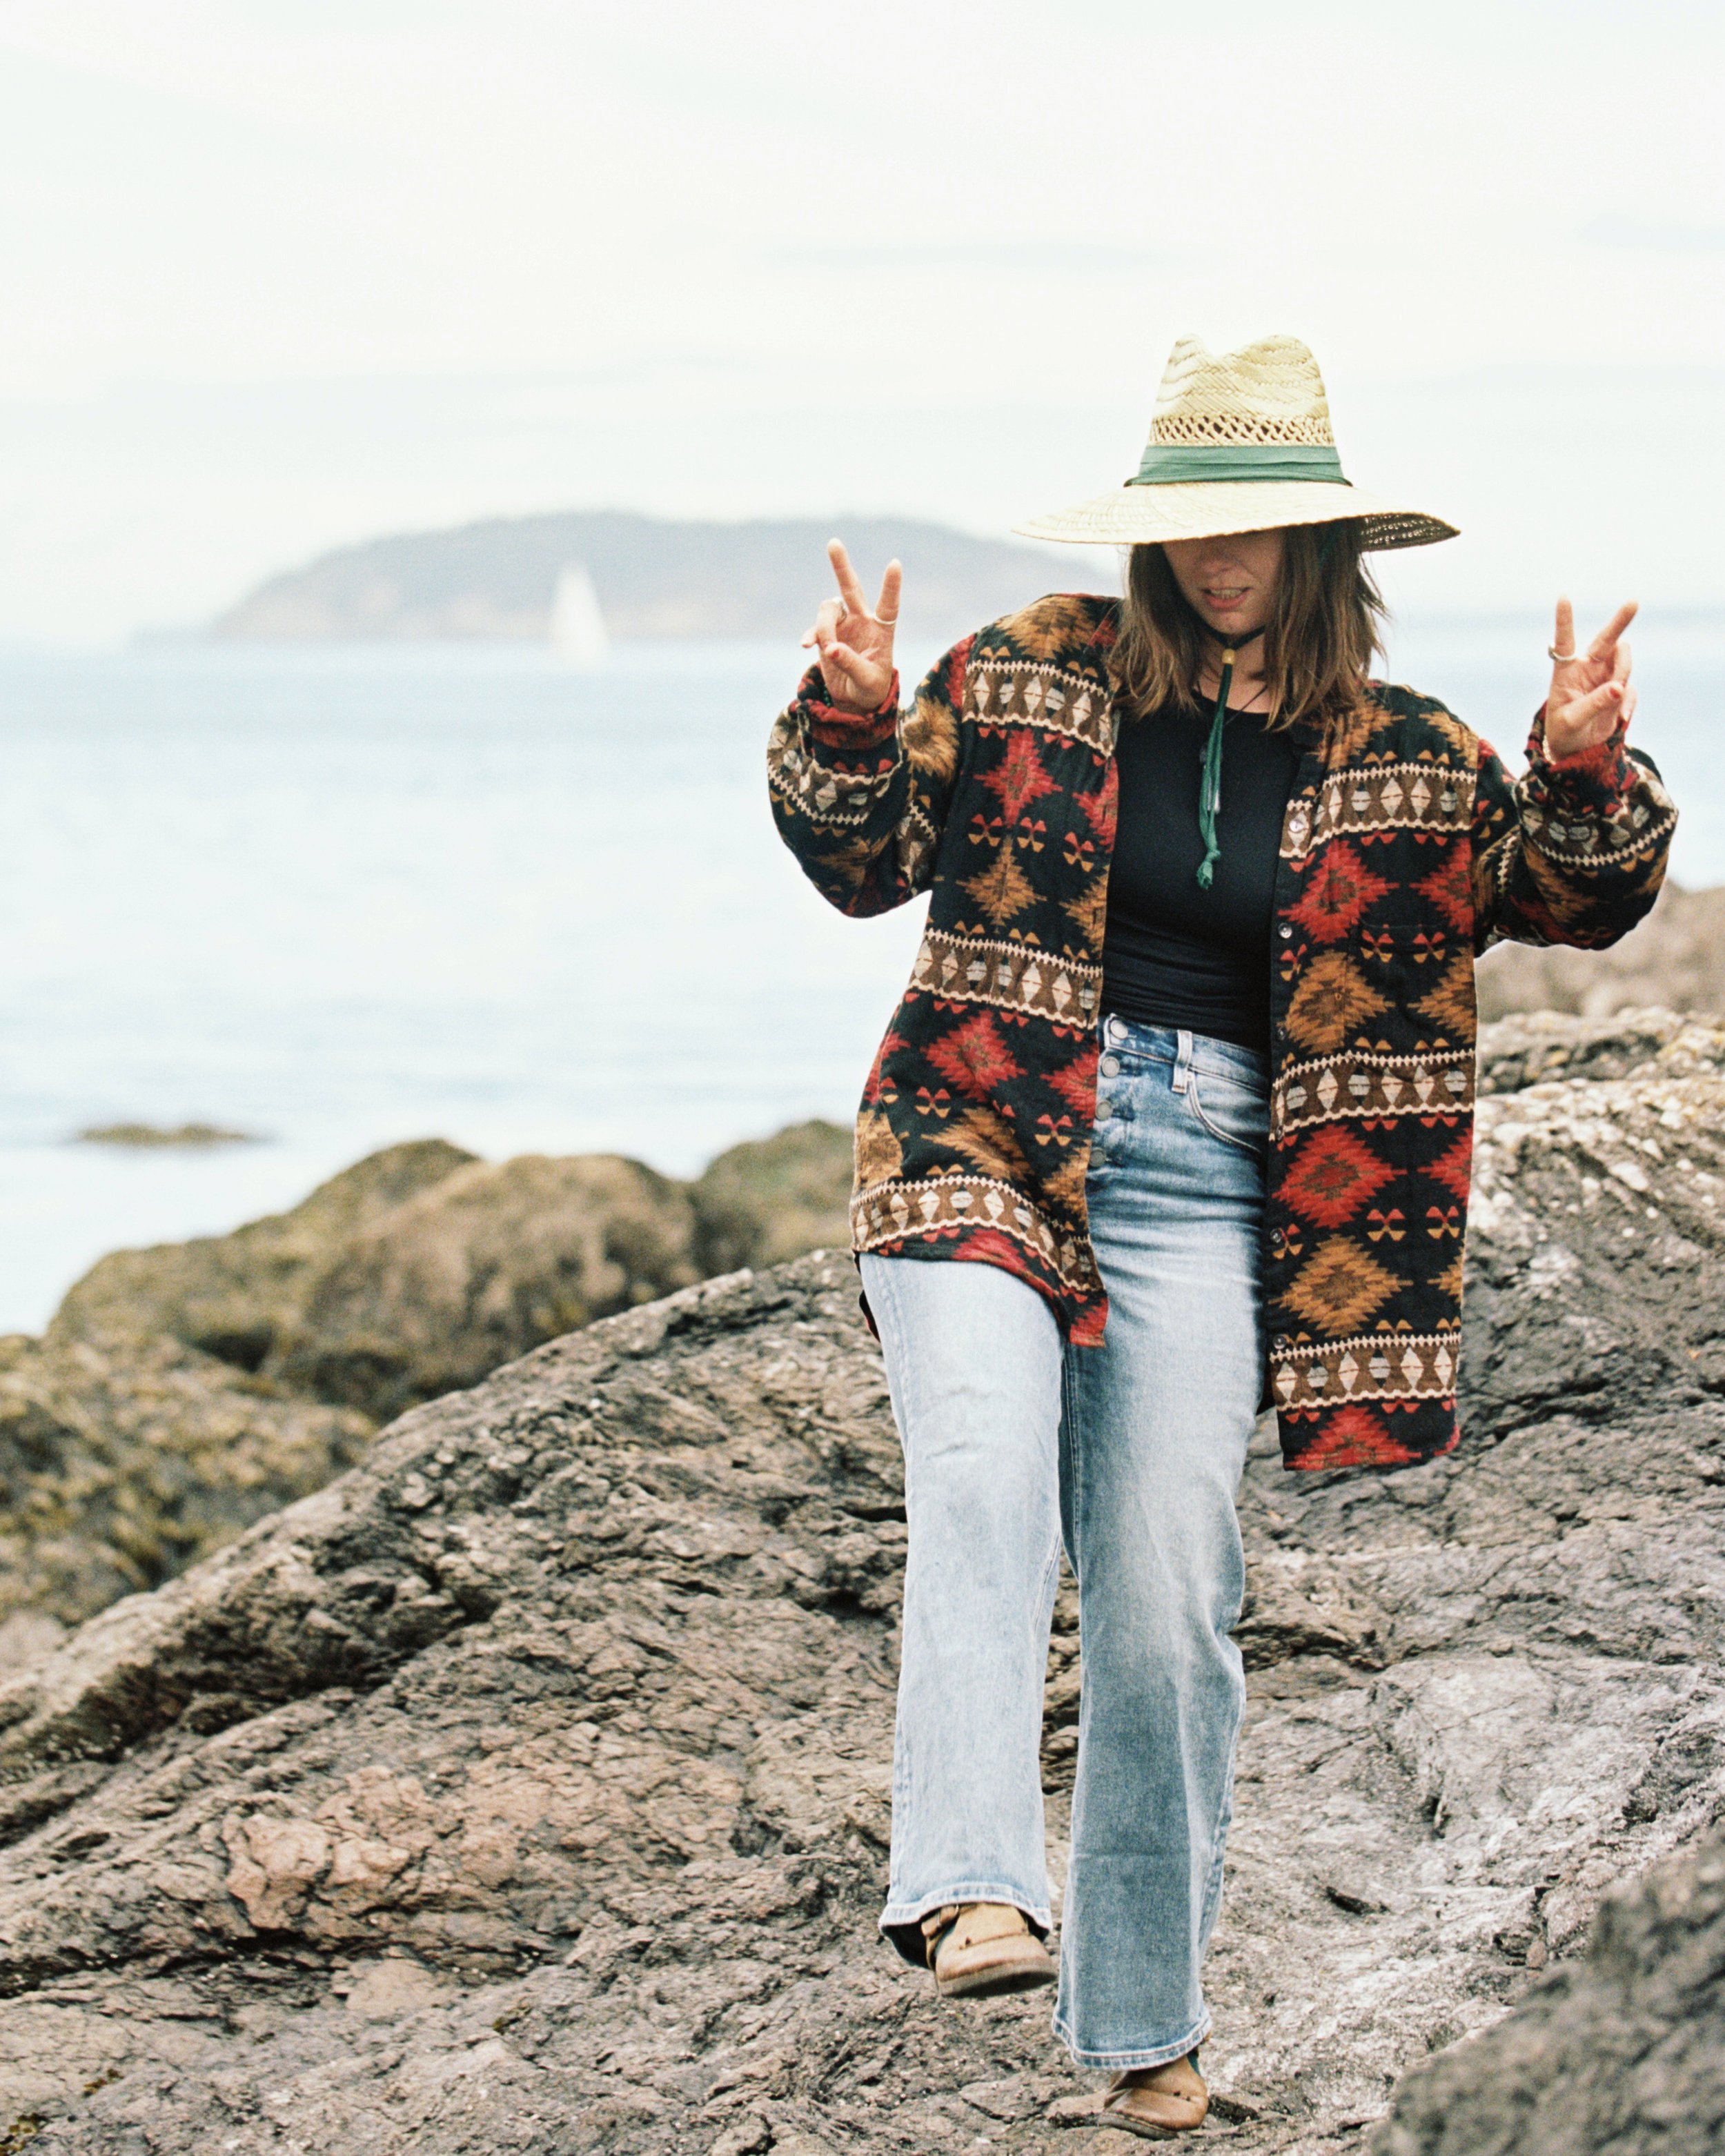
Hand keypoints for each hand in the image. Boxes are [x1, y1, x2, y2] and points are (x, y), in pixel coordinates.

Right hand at [801, 539, 900, 711]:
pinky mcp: (825, 636)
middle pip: (851, 588)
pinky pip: (814, 629)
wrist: (855, 700)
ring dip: (824, 627)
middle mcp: (862, 621)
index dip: (891, 586)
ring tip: (827, 649)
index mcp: (882, 630)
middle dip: (841, 566)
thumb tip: (831, 648)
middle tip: (833, 542)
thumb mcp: (868, 681)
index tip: (895, 563)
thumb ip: (852, 663)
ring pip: (828, 610)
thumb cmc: (871, 689)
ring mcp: (842, 626)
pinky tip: (805, 646)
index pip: (888, 605)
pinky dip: (810, 635)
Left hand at [1543, 597, 1637, 759]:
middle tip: (1633, 602)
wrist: (1577, 752)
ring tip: (1614, 697)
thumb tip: (1619, 687)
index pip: (1565, 642)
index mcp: (1566, 672)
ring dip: (1623, 673)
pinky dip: (1627, 702)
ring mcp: (1606, 677)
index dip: (1565, 620)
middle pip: (1606, 639)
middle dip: (1620, 620)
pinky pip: (1631, 688)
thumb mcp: (1572, 721)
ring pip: (1624, 660)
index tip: (1563, 596)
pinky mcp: (1621, 690)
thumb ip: (1594, 703)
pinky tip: (1618, 719)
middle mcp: (1588, 669)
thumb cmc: (1564, 733)